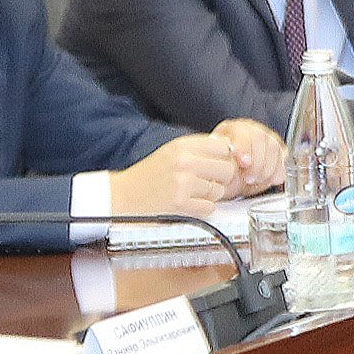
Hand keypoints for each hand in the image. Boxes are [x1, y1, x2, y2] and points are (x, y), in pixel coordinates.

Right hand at [119, 133, 247, 216]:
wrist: (123, 195)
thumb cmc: (149, 175)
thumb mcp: (172, 152)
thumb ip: (199, 149)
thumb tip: (230, 148)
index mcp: (182, 146)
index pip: (223, 148)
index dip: (222, 158)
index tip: (215, 164)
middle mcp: (184, 162)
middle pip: (227, 169)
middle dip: (220, 178)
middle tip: (207, 181)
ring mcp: (183, 183)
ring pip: (220, 190)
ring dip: (210, 195)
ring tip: (192, 192)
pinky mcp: (181, 203)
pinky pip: (210, 207)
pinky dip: (202, 208)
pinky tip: (188, 203)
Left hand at [211, 118, 286, 191]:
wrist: (229, 175)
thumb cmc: (221, 169)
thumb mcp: (216, 165)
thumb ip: (222, 162)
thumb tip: (230, 162)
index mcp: (232, 129)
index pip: (242, 133)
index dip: (245, 149)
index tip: (244, 164)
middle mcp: (251, 129)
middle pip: (261, 138)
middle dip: (257, 163)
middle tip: (250, 178)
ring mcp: (266, 137)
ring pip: (274, 147)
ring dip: (267, 169)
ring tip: (257, 180)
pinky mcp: (278, 149)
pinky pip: (283, 157)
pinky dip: (277, 172)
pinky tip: (268, 179)